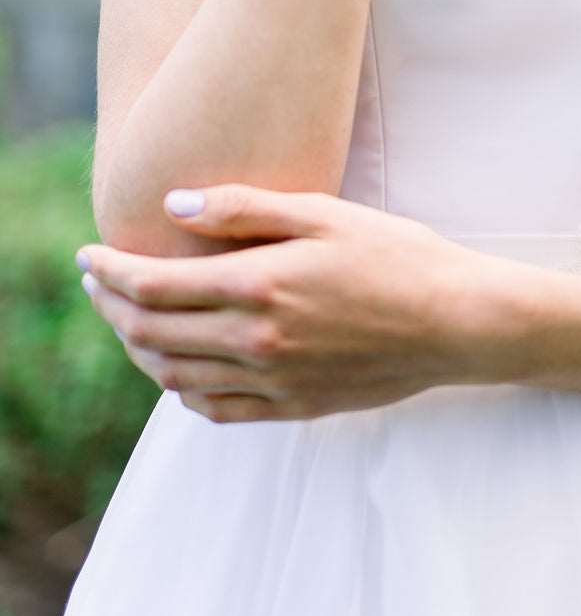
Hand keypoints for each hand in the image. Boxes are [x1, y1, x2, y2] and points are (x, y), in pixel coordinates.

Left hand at [75, 184, 481, 423]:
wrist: (458, 321)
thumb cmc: (398, 255)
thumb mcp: (324, 213)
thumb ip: (243, 210)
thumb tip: (173, 207)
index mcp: (260, 286)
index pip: (152, 287)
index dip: (108, 273)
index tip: (87, 258)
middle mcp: (257, 341)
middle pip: (151, 334)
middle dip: (111, 309)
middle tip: (98, 286)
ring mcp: (275, 382)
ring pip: (174, 377)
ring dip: (138, 350)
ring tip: (129, 322)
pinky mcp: (295, 408)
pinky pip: (216, 409)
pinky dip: (181, 390)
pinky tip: (179, 368)